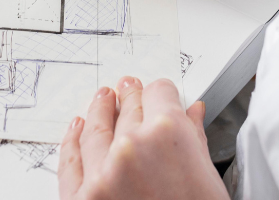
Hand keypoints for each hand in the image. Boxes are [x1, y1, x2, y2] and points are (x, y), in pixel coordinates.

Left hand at [59, 77, 228, 199]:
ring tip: (102, 100)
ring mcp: (101, 173)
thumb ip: (194, 141)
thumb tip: (192, 114)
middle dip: (132, 98)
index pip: (160, 92)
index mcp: (169, 135)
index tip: (159, 94)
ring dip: (99, 110)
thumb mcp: (207, 180)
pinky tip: (76, 129)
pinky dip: (71, 141)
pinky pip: (70, 160)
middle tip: (128, 89)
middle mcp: (131, 147)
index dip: (161, 93)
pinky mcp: (80, 199)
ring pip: (95, 127)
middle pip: (129, 107)